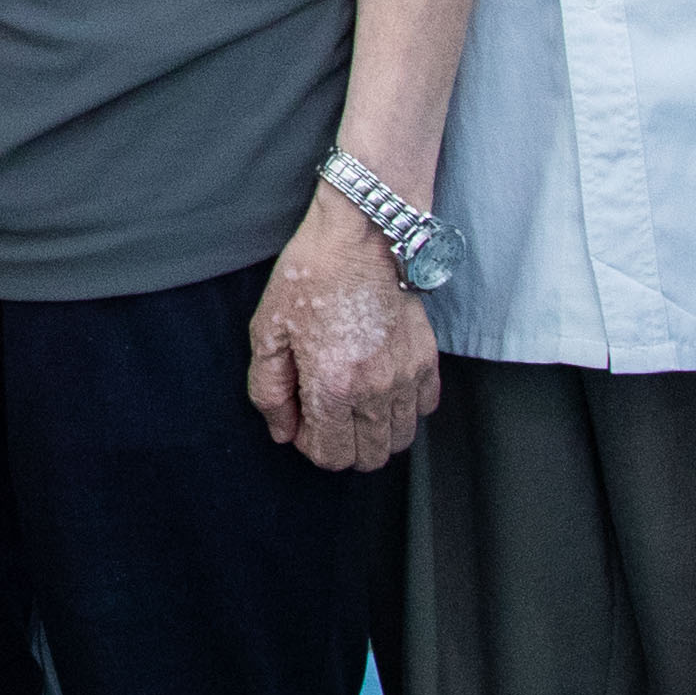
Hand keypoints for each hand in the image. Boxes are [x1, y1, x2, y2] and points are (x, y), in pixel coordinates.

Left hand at [245, 197, 440, 471]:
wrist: (362, 236)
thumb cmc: (310, 276)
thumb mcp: (268, 330)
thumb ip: (269, 389)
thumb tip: (282, 432)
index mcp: (332, 386)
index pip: (330, 456)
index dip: (310, 445)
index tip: (302, 419)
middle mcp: (375, 391)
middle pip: (369, 458)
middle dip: (343, 446)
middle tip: (326, 413)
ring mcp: (407, 377)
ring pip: (400, 441)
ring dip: (375, 433)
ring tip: (354, 403)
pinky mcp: (427, 360)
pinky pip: (423, 410)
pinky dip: (404, 410)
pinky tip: (381, 386)